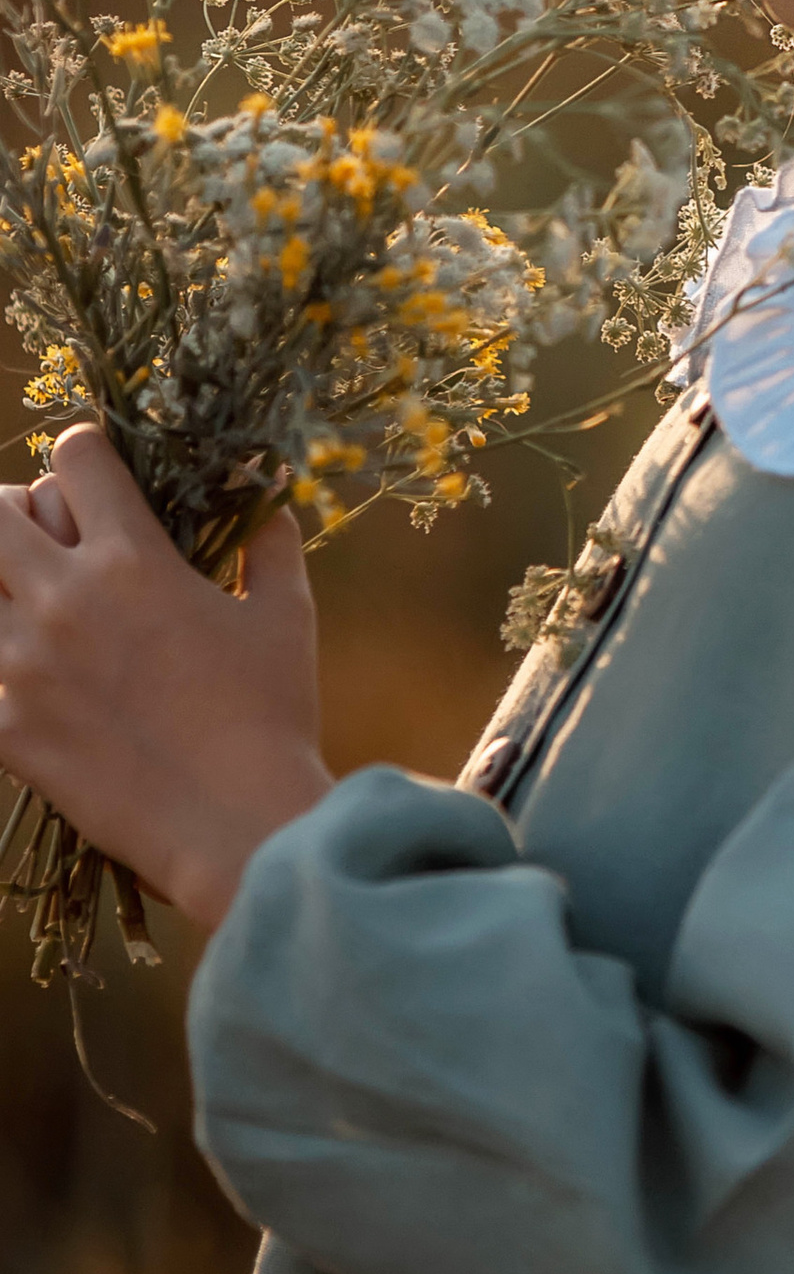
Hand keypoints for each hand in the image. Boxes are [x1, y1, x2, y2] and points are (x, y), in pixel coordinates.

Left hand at [0, 425, 330, 929]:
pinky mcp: (6, 729)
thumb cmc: (273, 711)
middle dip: (16, 509)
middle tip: (45, 537)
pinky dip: (0, 672)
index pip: (77, 456)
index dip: (86, 452)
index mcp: (133, 559)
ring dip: (2, 587)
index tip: (96, 473)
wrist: (235, 822)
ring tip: (31, 606)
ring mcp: (24, 666)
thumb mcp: (285, 614)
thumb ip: (269, 542)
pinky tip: (28, 681)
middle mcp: (65, 599)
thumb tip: (270, 490)